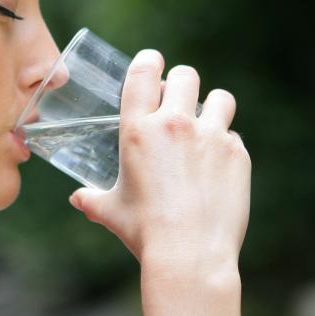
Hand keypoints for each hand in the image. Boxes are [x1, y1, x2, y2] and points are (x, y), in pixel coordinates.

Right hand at [68, 49, 250, 276]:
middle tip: (179, 101)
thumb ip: (93, 200)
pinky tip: (217, 167)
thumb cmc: (145, 233)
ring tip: (207, 126)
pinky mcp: (236, 153)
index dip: (149, 61)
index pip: (143, 72)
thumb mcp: (112, 212)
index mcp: (138, 130)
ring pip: (220, 98)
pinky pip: (233, 135)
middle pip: (186, 75)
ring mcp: (210, 136)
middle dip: (182, 84)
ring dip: (212, 107)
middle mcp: (175, 124)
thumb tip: (77, 199)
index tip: (153, 63)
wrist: (190, 254)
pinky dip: (226, 145)